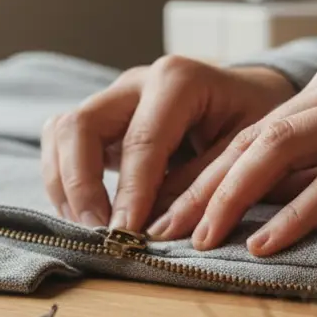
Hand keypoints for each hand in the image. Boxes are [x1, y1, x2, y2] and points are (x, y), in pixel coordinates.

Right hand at [41, 56, 294, 231]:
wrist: (252, 97)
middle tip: (99, 233)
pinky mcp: (102, 121)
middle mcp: (136, 82)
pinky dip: (65, 182)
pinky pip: (62, 145)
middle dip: (81, 184)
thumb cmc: (256, 122)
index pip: (141, 140)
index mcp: (178, 80)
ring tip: (90, 229)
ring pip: (61, 131)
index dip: (130, 193)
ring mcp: (114, 99)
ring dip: (65, 184)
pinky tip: (88, 216)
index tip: (126, 236)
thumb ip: (204, 185)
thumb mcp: (247, 151)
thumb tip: (159, 230)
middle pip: (79, 125)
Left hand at [149, 57, 316, 255]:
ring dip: (233, 198)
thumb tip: (267, 202)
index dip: (204, 172)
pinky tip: (267, 243)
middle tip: (162, 230)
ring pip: (283, 150)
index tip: (169, 211)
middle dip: (201, 186)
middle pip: (253, 137)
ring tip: (200, 240)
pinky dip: (296, 213)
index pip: (252, 129)